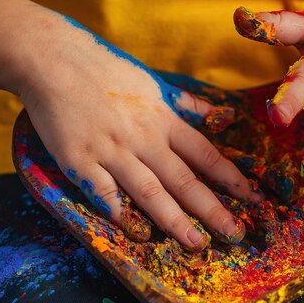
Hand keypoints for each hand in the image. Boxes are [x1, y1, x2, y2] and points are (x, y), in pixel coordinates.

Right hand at [18, 15, 258, 250]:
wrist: (52, 59)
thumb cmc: (105, 70)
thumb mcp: (153, 82)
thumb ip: (186, 104)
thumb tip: (220, 114)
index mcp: (163, 120)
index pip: (206, 155)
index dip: (231, 179)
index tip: (252, 199)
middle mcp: (143, 138)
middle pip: (184, 180)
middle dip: (212, 209)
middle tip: (234, 234)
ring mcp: (111, 151)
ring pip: (149, 191)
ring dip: (174, 220)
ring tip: (196, 243)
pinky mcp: (79, 161)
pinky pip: (103, 192)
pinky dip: (119, 211)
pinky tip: (135, 231)